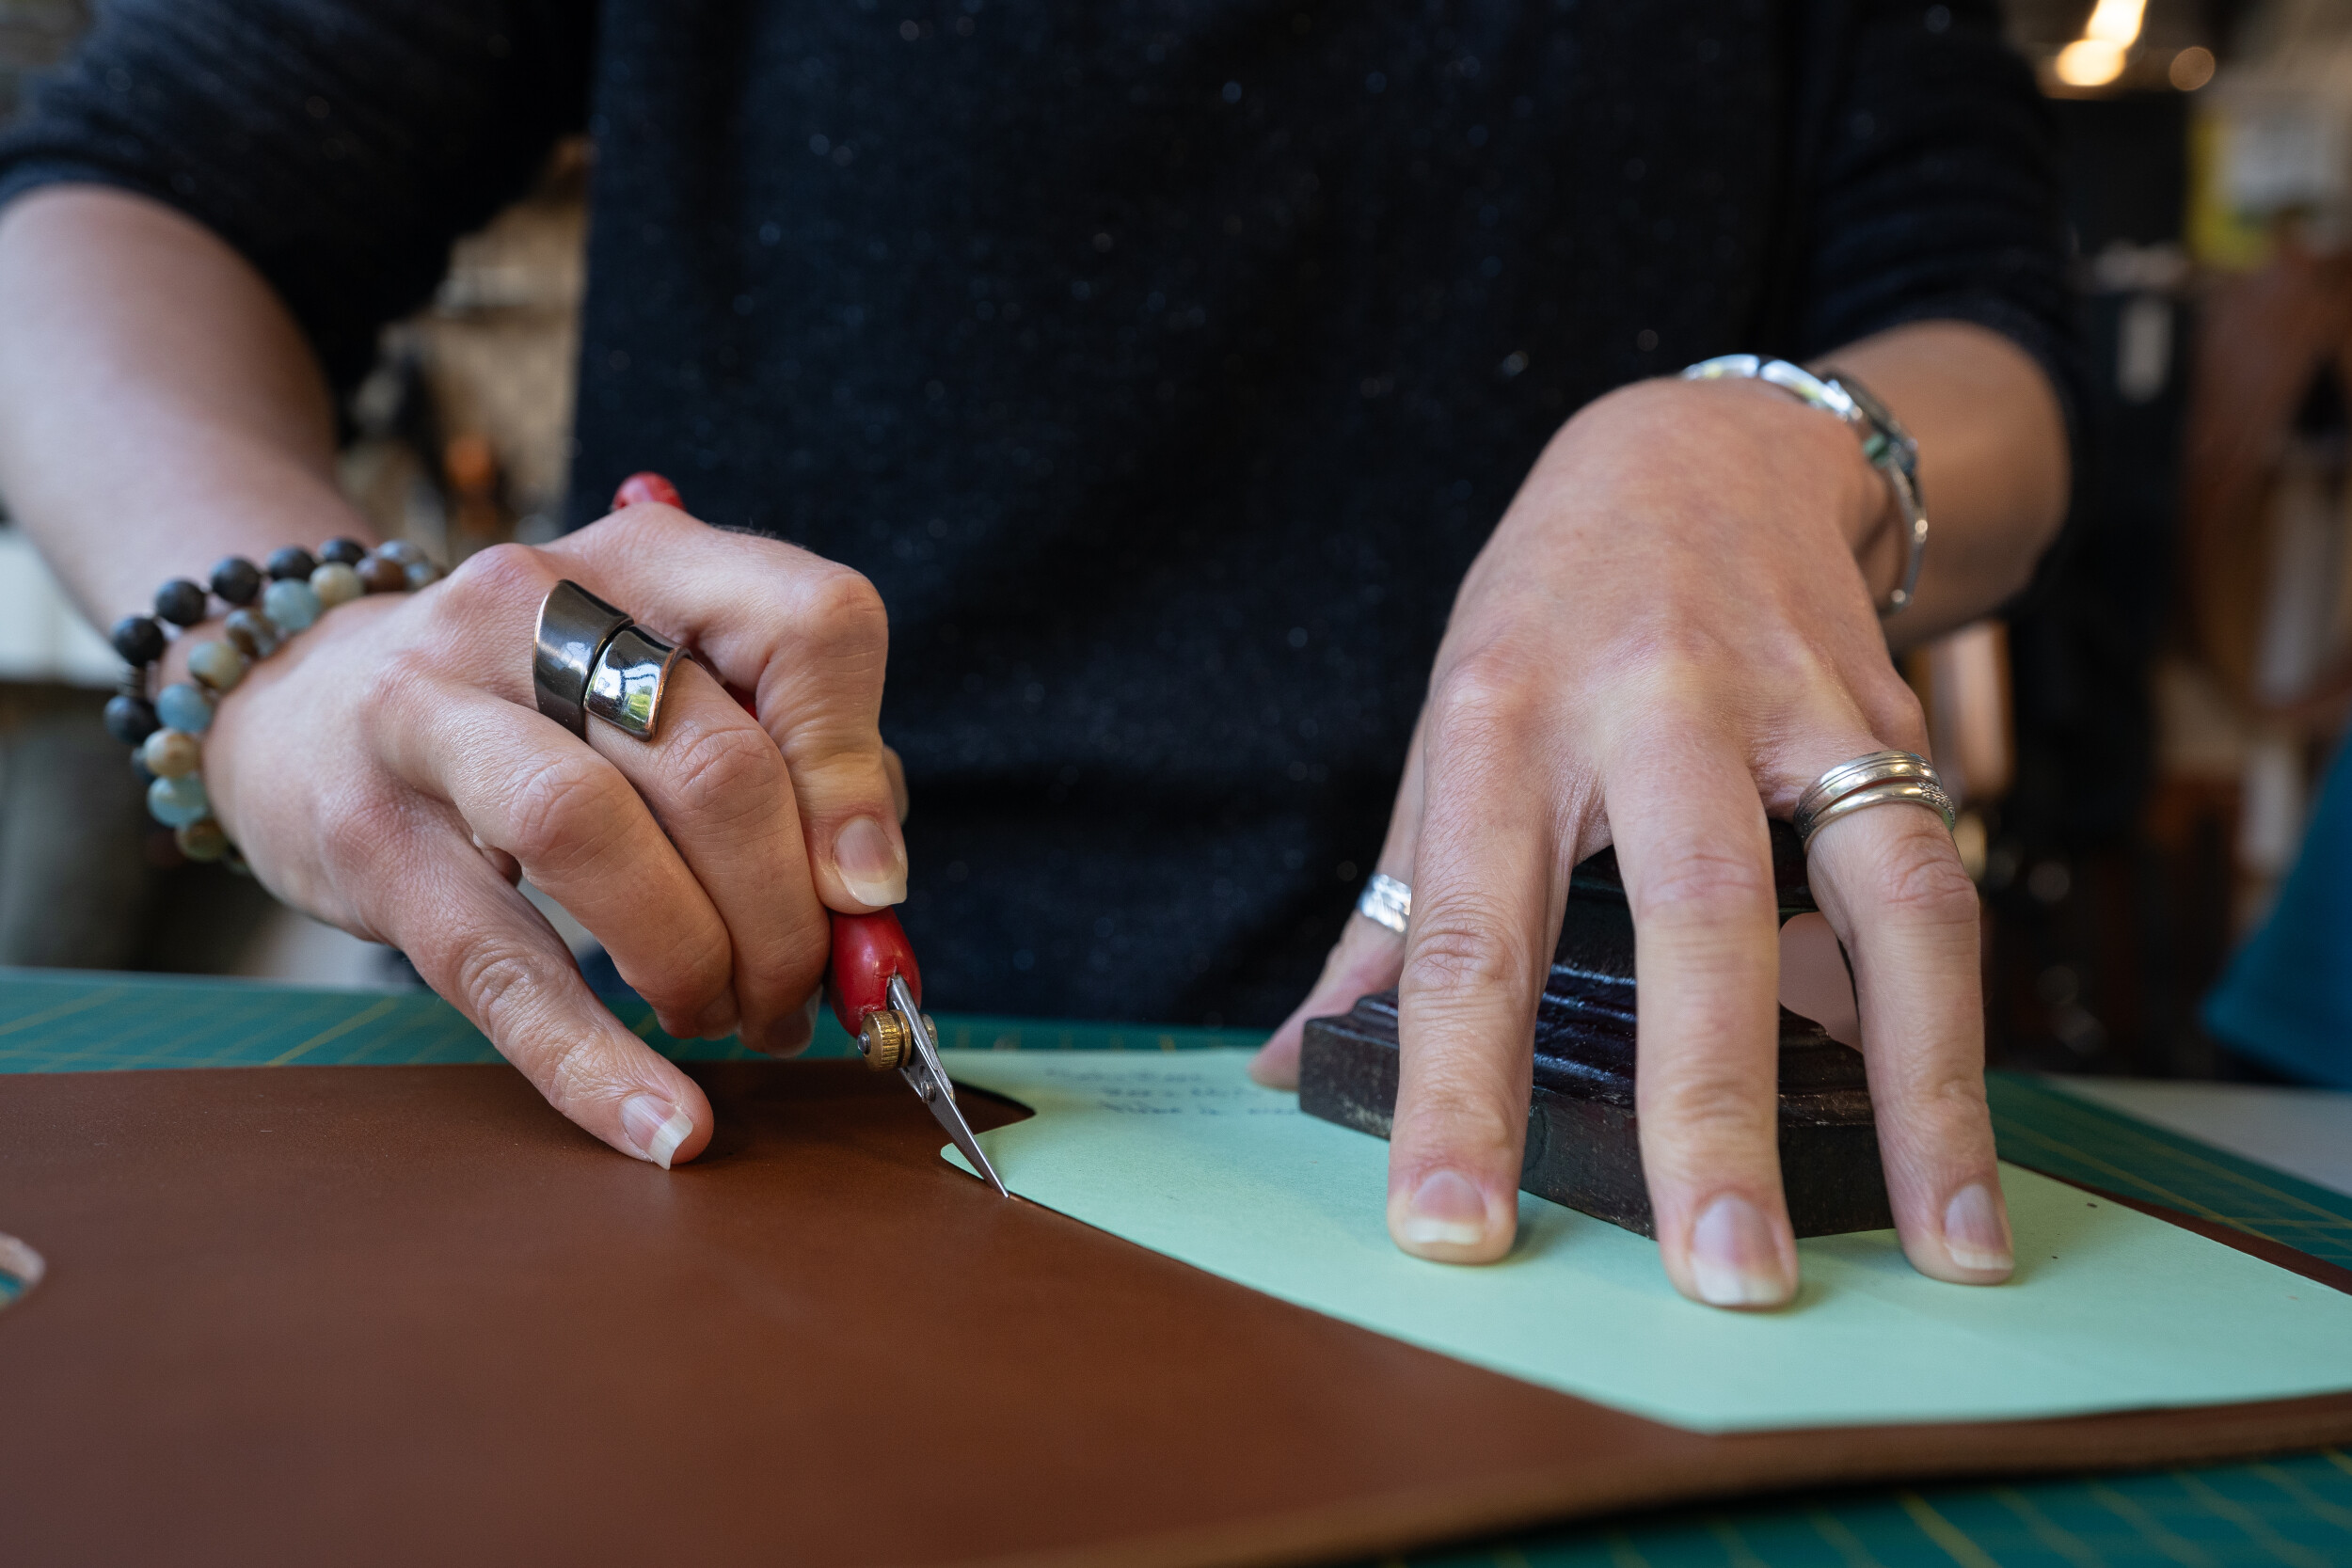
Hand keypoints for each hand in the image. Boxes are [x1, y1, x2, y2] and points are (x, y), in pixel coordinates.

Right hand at [183, 502, 906, 1166]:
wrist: (303, 699)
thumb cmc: (542, 711)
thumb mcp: (667, 692)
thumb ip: (790, 772)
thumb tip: (872, 909)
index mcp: (654, 559)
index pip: (810, 626)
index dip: (858, 771)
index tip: (869, 886)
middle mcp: (537, 607)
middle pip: (714, 762)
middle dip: (787, 915)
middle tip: (797, 995)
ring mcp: (432, 711)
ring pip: (595, 835)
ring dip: (696, 962)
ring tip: (724, 1018)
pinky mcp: (368, 836)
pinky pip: (496, 965)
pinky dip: (591, 1062)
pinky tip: (661, 1125)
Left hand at [1253, 372, 2011, 1305]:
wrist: (1699, 451)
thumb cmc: (1545, 620)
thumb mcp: (1442, 734)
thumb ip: (1388, 914)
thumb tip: (1287, 1067)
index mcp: (1498, 723)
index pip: (1465, 933)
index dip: (1452, 1091)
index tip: (1451, 1232)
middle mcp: (1647, 706)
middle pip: (1689, 917)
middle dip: (1708, 1106)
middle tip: (1723, 1279)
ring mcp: (1791, 706)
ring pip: (1878, 895)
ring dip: (1918, 1083)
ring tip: (1945, 1246)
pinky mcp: (1892, 718)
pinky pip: (1941, 879)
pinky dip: (1956, 1017)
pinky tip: (1961, 1143)